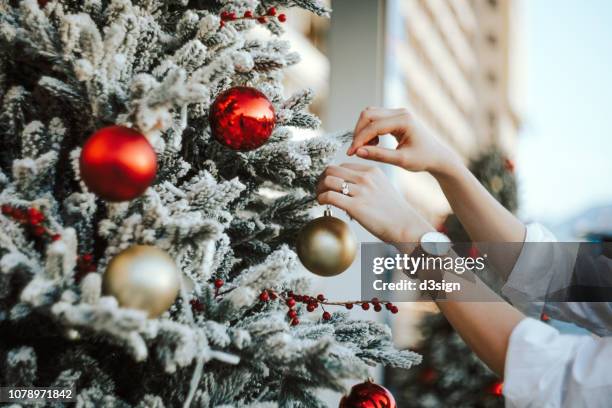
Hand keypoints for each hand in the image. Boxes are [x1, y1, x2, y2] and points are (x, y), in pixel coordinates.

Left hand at [316, 163, 433, 242]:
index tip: (328, 184)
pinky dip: (321, 199)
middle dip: (322, 179)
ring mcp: (361, 191)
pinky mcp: (355, 206)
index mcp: (372, 171)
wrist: (405, 226)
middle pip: (332, 170)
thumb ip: (366, 184)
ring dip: (319, 189)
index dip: (332, 175)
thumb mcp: (382, 188)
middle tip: (320, 189)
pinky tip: (322, 203)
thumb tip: (346, 189)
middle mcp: (366, 178)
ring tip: (320, 197)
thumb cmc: (394, 212)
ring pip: (328, 181)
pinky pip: (330, 196)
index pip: (343, 166)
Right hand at [346, 107, 461, 177]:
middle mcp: (400, 112)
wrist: (437, 157)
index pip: (373, 126)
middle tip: (356, 150)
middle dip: (358, 132)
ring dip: (363, 131)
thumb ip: (379, 155)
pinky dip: (369, 131)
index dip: (359, 140)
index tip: (351, 153)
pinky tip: (374, 144)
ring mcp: (397, 113)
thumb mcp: (401, 160)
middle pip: (368, 114)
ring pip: (369, 115)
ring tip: (367, 148)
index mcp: (404, 120)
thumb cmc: (423, 159)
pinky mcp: (395, 117)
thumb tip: (358, 152)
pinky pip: (375, 118)